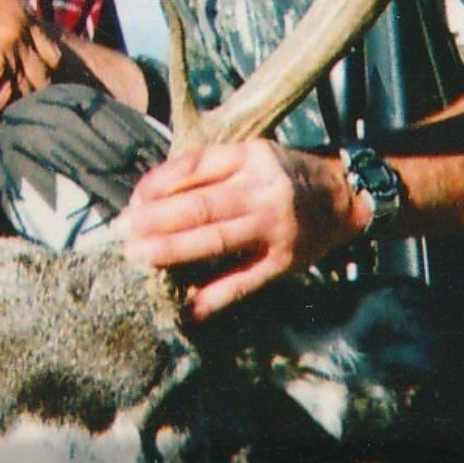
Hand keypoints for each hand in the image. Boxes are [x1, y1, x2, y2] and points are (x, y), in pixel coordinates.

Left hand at [117, 139, 358, 320]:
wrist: (342, 199)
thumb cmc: (282, 174)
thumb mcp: (250, 155)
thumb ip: (206, 169)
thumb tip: (150, 193)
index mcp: (251, 157)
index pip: (195, 165)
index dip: (158, 183)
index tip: (132, 201)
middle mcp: (263, 190)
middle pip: (200, 206)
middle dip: (154, 220)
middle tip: (121, 232)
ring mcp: (275, 229)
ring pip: (215, 241)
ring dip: (171, 251)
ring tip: (138, 257)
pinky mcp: (284, 263)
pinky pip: (243, 282)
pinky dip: (213, 297)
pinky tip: (186, 307)